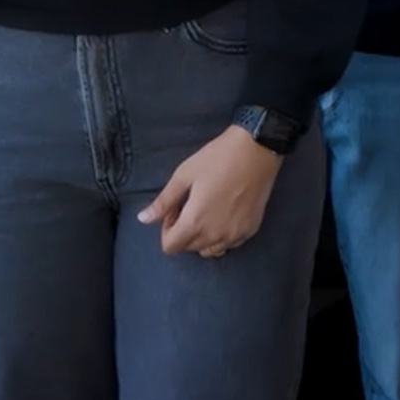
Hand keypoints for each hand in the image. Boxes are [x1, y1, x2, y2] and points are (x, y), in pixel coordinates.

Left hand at [139, 127, 283, 257]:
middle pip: (189, 248)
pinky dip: (221, 236)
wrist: (257, 150)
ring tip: (207, 211)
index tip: (175, 209)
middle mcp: (215, 236)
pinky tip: (224, 213)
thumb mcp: (184, 175)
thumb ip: (163, 202)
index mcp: (195, 222)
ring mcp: (235, 236)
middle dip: (183, 231)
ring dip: (202, 237)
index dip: (166, 229)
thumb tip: (142, 219)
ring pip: (209, 250)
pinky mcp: (250, 230)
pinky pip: (229, 244)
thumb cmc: (217, 158)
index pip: (170, 247)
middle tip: (190, 205)